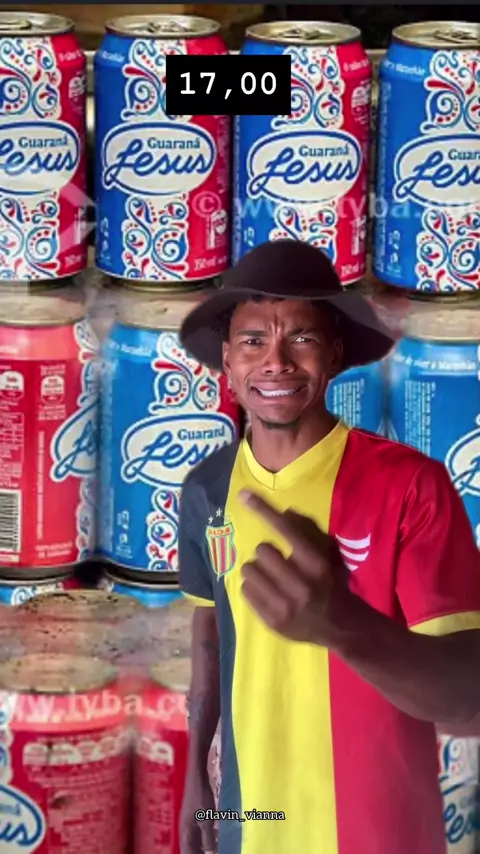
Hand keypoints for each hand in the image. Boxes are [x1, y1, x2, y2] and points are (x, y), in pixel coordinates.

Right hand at [180, 771, 216, 853]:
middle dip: (200, 852)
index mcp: (185, 832)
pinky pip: (199, 831)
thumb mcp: (206, 819)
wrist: (197, 778)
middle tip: (214, 852)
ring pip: (196, 840)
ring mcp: (189, 822)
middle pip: (191, 847)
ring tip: (216, 848)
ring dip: (204, 845)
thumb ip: (208, 837)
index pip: (187, 852)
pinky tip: (216, 835)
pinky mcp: (195, 815)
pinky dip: (207, 836)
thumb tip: (210, 852)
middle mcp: (185, 829)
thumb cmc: (201, 797)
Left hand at [240, 490, 349, 646]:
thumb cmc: (332, 584)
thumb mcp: (327, 555)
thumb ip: (307, 533)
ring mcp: (285, 605)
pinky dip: (253, 588)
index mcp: (316, 564)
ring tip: (270, 578)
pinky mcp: (272, 621)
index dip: (263, 510)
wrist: (341, 627)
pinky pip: (245, 591)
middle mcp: (301, 585)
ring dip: (257, 570)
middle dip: (266, 554)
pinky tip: (267, 593)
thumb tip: (285, 512)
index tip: (244, 494)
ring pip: (250, 571)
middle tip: (276, 562)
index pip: (285, 531)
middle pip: (262, 550)